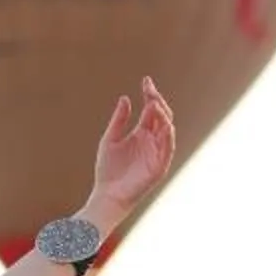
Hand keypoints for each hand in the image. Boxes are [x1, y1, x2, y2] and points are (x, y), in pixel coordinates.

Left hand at [86, 77, 176, 228]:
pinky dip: (168, 135)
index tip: (146, 80)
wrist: (108, 195)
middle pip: (162, 115)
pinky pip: (168, 148)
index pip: (151, 109)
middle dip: (157, 101)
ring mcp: (157, 152)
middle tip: (149, 89)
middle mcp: (152, 140)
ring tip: (154, 103)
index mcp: (141, 133)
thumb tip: (125, 98)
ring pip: (167, 129)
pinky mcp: (160, 166)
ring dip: (163, 115)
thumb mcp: (110, 139)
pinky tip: (164, 124)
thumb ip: (119, 120)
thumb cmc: (107, 170)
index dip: (150, 94)